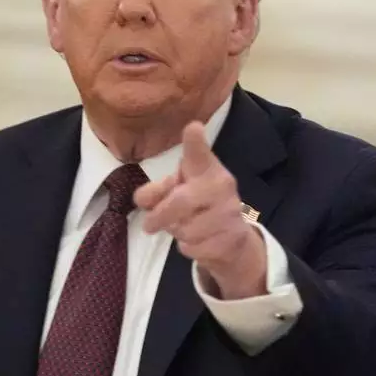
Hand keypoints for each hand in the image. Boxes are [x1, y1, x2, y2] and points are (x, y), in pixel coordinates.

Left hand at [133, 122, 266, 299]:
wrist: (232, 239)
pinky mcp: (233, 238)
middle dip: (160, 216)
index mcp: (205, 169)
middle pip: (180, 202)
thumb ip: (155, 192)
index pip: (199, 154)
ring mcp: (230, 212)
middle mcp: (221, 186)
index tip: (193, 127)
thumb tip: (142, 200)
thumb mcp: (175, 192)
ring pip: (186, 229)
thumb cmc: (196, 206)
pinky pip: (195, 248)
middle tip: (149, 225)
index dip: (195, 142)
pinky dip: (189, 248)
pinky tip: (200, 241)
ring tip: (187, 227)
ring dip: (177, 233)